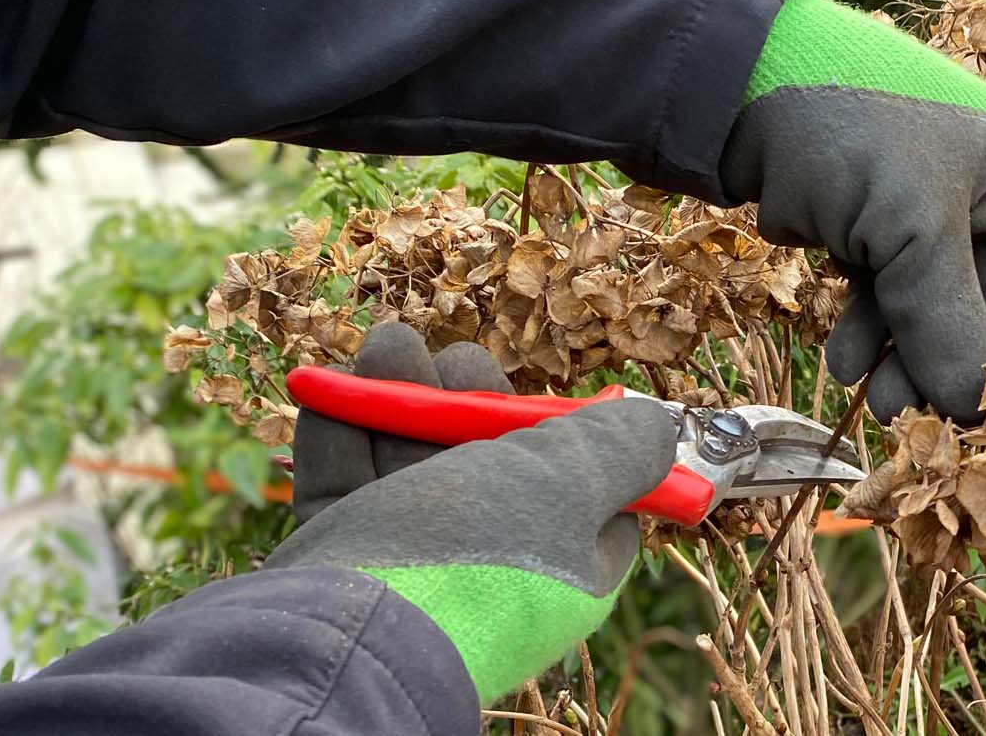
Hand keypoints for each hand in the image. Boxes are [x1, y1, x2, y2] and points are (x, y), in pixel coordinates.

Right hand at [267, 322, 677, 703]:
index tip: (539, 398)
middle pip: (485, 460)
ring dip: (396, 395)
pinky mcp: (345, 554)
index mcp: (562, 563)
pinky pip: (343, 479)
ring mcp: (413, 559)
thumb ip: (616, 449)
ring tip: (387, 343)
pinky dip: (338, 428)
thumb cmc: (474, 556)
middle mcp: (492, 563)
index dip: (562, 434)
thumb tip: (657, 424)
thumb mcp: (569, 489)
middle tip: (451, 360)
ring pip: (407, 459)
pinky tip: (328, 384)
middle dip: (464, 398)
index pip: (583, 492)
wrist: (350, 642)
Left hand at [722, 0, 985, 422]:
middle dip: (965, 367)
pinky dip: (871, 334)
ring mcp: (924, 218)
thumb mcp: (911, 226)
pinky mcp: (870, 233)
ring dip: (911, 363)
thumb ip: (947, 318)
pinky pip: (887, 300)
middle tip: (931, 425)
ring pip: (937, 313)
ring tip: (877, 405)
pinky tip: (844, 362)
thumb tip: (976, 411)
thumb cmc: (850, 130)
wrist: (738, 90)